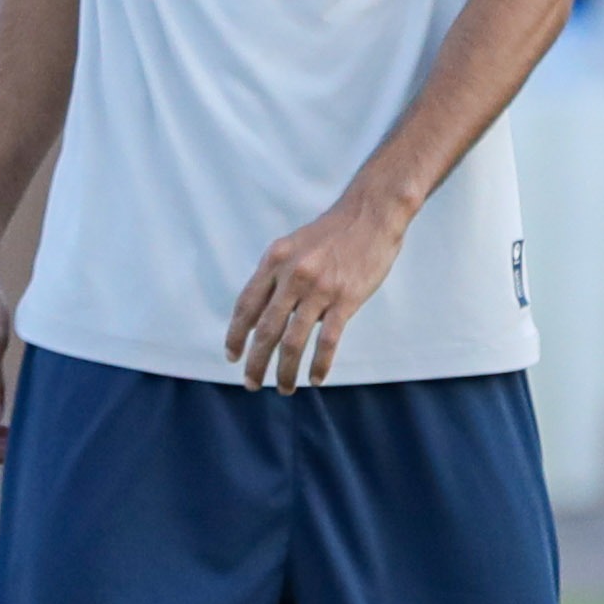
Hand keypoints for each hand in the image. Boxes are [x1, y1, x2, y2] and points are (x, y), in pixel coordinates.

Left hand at [224, 193, 409, 391]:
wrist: (371, 214)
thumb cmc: (333, 232)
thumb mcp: (294, 245)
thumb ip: (277, 275)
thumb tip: (264, 313)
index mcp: (274, 260)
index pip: (246, 305)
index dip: (236, 335)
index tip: (233, 357)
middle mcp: (292, 275)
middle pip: (266, 329)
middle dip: (256, 362)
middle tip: (251, 384)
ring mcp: (319, 289)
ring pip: (293, 342)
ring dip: (285, 371)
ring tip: (283, 388)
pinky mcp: (345, 299)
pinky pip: (327, 341)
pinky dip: (319, 364)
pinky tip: (315, 379)